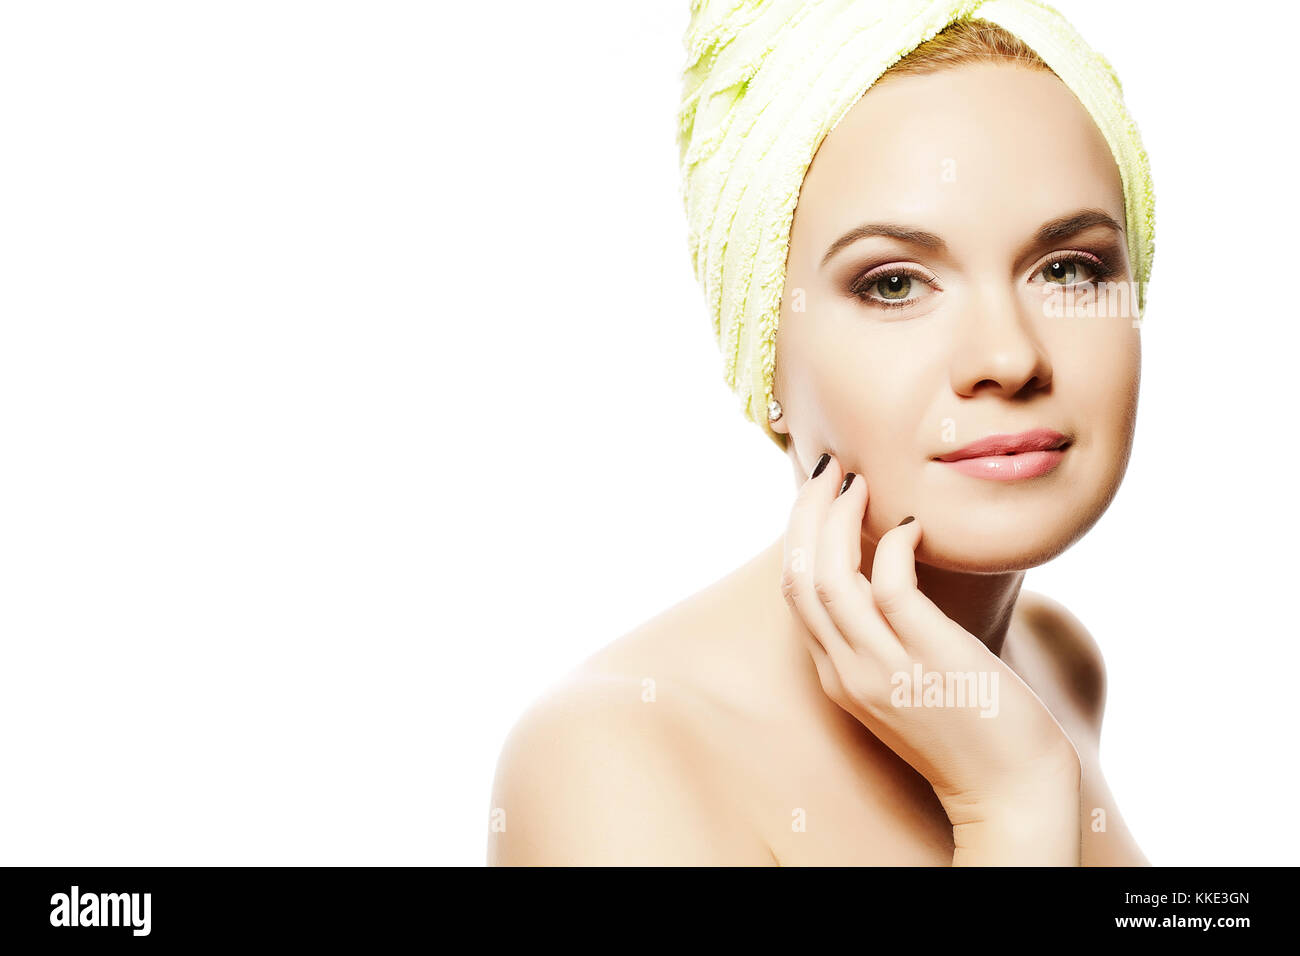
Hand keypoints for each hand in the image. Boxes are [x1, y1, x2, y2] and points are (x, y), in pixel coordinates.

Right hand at [780, 453, 1081, 860]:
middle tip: (829, 469)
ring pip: (830, 577)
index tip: (822, 494)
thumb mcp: (908, 682)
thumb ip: (887, 636)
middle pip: (798, 577)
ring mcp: (884, 669)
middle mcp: (847, 672)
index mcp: (837, 676)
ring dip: (837, 518)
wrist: (1012, 794)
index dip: (800, 534)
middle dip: (805, 514)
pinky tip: (913, 527)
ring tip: (859, 481)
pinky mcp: (928, 660)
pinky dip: (892, 545)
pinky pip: (890, 586)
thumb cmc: (971, 731)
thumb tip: (887, 569)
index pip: (795, 592)